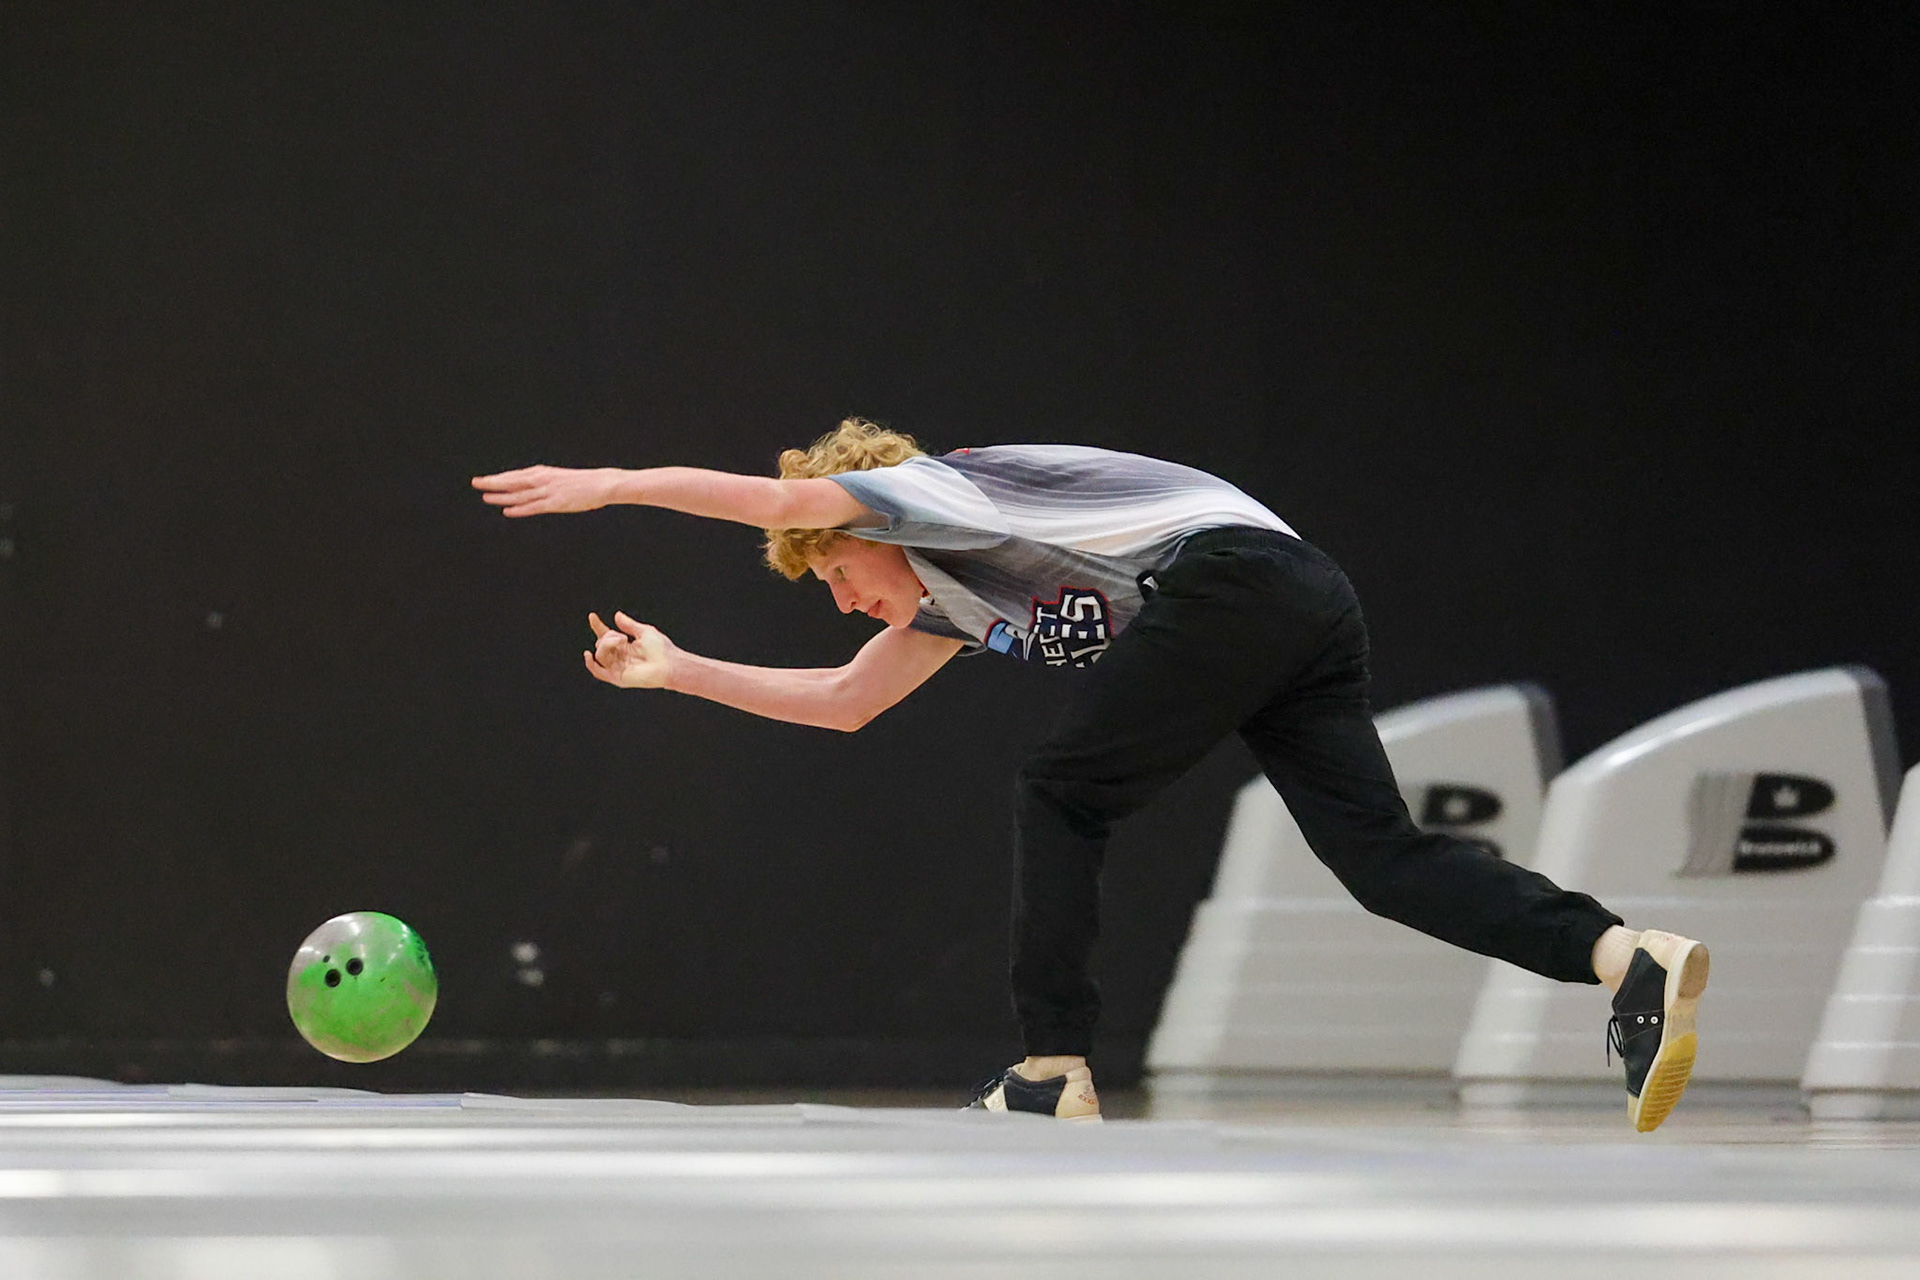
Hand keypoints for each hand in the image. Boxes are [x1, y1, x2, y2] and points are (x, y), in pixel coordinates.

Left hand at [471, 466, 619, 516]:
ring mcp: (548, 491)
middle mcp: (542, 480)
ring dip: (501, 496)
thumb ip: (544, 483)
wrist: (602, 483)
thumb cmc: (583, 482)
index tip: (483, 479)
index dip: (497, 478)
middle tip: (476, 482)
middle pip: (512, 481)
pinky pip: (533, 507)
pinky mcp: (555, 503)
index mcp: (543, 472)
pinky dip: (519, 509)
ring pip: (520, 494)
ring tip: (486, 497)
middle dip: (493, 482)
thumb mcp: (560, 478)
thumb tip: (530, 489)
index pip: (515, 476)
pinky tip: (507, 510)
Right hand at [583, 611, 674, 688]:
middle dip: (608, 636)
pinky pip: (598, 671)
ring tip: (622, 640)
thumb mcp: (644, 631)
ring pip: (600, 653)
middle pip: (601, 643)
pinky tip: (588, 654)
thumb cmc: (661, 649)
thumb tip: (617, 615)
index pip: (606, 636)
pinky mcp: (617, 677)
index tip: (592, 616)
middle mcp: (619, 657)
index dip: (598, 626)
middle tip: (623, 636)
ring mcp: (617, 667)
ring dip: (607, 643)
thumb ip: (629, 625)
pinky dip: (590, 663)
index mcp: (625, 646)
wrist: (668, 664)